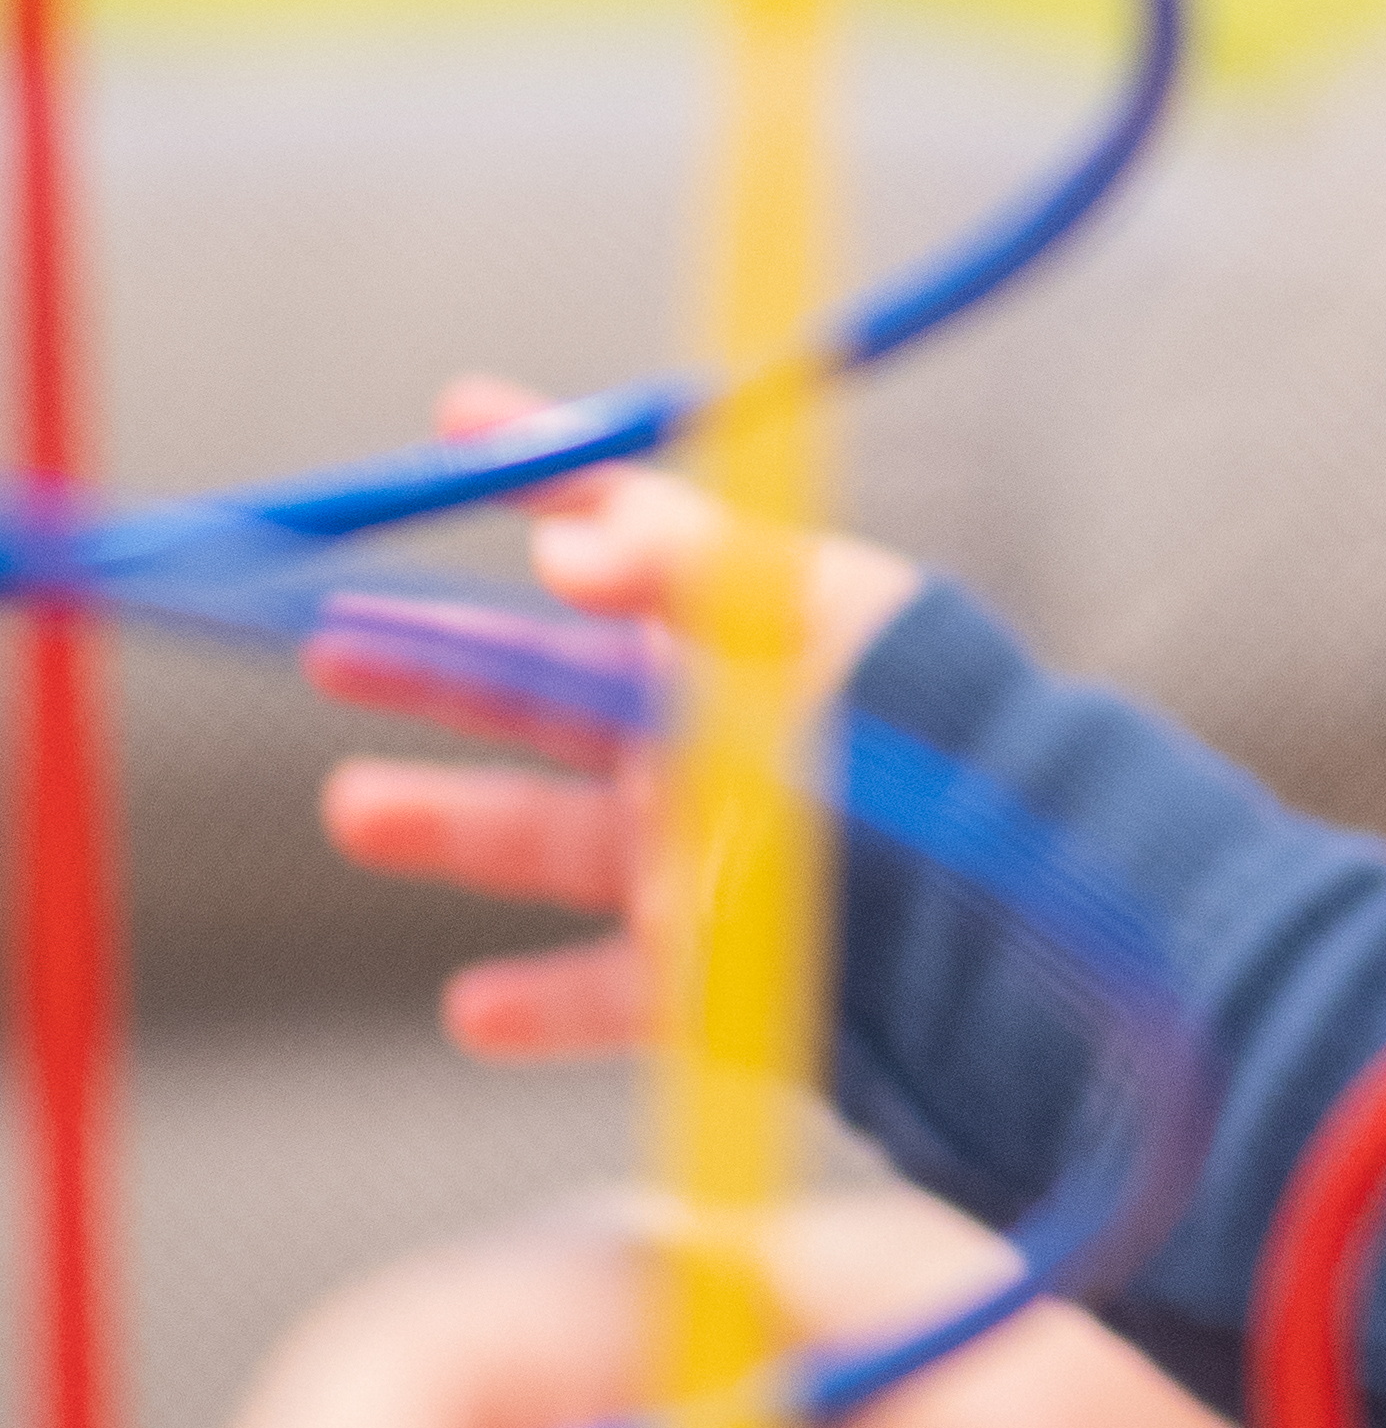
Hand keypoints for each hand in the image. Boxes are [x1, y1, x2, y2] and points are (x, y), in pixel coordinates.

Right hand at [313, 414, 919, 1065]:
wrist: (1012, 925)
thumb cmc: (930, 756)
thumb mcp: (815, 631)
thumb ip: (690, 575)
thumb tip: (562, 540)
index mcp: (758, 631)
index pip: (633, 527)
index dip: (546, 463)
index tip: (458, 417)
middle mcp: (726, 740)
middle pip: (554, 692)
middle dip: (443, 662)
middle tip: (330, 641)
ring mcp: (715, 858)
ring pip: (553, 838)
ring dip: (452, 822)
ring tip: (353, 807)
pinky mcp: (723, 978)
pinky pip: (611, 996)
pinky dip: (539, 1003)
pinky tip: (472, 1010)